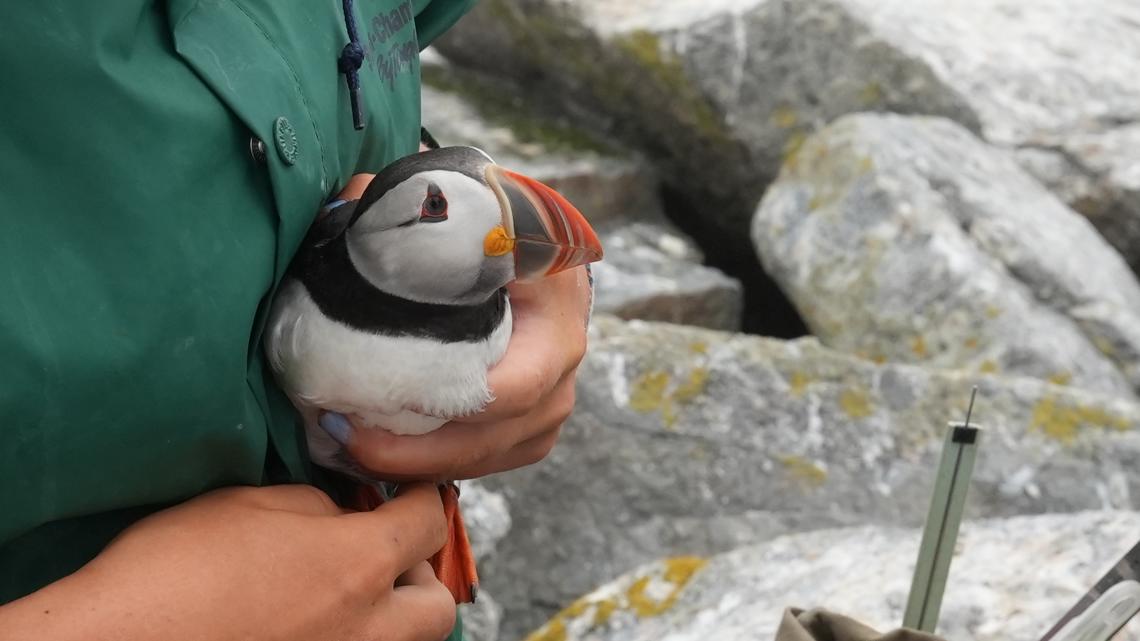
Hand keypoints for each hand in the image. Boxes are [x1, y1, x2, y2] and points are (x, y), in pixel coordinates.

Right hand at [0, 483, 455, 640]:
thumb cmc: (174, 568)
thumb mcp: (248, 506)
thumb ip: (313, 507)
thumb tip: (341, 516)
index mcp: (361, 563)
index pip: (429, 522)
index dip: (421, 497)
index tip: (407, 490)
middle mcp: (370, 627)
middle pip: (437, 604)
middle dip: (418, 573)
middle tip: (378, 554)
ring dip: (392, 615)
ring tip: (345, 595)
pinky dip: (353, 638)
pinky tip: (311, 625)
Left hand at [323, 173, 590, 481]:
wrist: (528, 249)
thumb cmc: (494, 227)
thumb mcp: (467, 207)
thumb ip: (411, 204)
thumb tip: (349, 201)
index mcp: (557, 317)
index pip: (514, 386)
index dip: (445, 405)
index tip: (376, 398)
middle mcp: (564, 370)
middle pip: (492, 437)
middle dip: (414, 452)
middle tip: (343, 436)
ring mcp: (551, 405)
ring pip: (485, 459)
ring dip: (416, 465)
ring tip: (347, 448)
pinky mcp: (529, 430)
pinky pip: (482, 464)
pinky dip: (430, 466)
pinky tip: (376, 454)